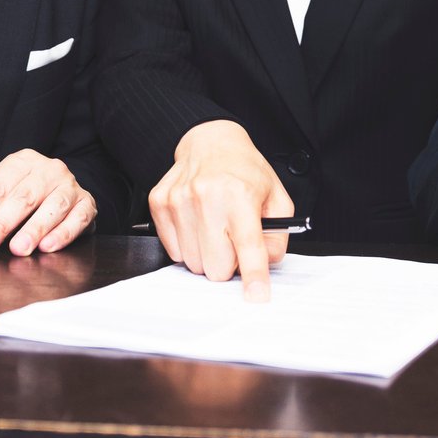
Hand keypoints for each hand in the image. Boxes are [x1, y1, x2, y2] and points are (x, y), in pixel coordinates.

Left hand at [0, 149, 95, 256]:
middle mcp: (49, 170)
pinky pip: (79, 218)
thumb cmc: (21, 195)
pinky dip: (64, 233)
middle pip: (22, 197)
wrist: (60, 194)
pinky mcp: (88, 204)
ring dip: (34, 229)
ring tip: (18, 249)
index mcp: (22, 162)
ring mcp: (71, 186)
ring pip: (53, 206)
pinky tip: (48, 246)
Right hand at [148, 119, 293, 300]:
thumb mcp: (276, 197)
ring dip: (206, 254)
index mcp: (240, 194)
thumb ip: (278, 235)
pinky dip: (187, 244)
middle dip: (227, 264)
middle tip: (233, 242)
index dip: (254, 276)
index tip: (256, 296)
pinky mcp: (159, 203)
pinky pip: (173, 250)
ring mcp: (179, 200)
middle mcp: (207, 196)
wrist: (210, 141)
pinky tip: (197, 222)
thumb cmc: (245, 171)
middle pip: (215, 266)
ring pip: (192, 262)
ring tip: (215, 227)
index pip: (248, 246)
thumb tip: (264, 265)